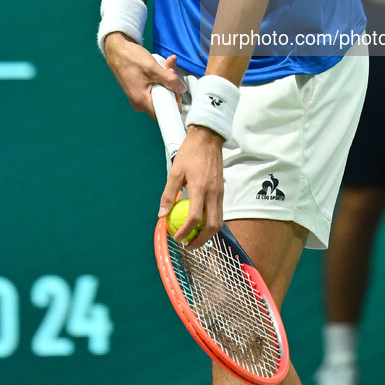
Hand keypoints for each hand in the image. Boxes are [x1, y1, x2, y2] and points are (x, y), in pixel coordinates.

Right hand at [104, 34, 185, 117]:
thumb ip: (169, 80)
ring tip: (168, 64)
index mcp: (141, 101)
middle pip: (163, 101)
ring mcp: (139, 96)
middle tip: (171, 70)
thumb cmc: (131, 58)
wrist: (116, 50)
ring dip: (167, 78)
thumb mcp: (153, 68)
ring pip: (160, 92)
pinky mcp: (139, 89)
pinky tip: (163, 65)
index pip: (163, 113)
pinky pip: (155, 87)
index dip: (174, 102)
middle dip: (172, 85)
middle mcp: (139, 103)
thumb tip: (182, 89)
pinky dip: (160, 77)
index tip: (178, 89)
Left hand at [158, 124, 223, 249]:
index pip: (195, 217)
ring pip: (219, 221)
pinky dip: (211, 223)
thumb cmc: (190, 153)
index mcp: (200, 187)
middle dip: (201, 240)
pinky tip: (201, 223)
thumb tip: (162, 214)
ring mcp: (220, 192)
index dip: (186, 231)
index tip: (177, 237)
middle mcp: (213, 193)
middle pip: (212, 225)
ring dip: (208, 234)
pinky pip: (220, 213)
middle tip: (188, 246)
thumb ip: (169, 194)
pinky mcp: (222, 191)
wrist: (208, 138)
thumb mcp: (175, 172)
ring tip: (195, 238)